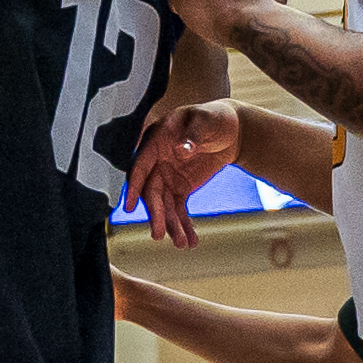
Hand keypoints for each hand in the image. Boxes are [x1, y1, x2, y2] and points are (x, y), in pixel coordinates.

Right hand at [125, 99, 240, 245]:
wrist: (232, 129)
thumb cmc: (215, 117)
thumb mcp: (206, 120)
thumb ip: (193, 134)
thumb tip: (181, 150)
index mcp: (156, 140)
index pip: (140, 165)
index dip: (134, 186)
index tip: (130, 207)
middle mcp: (157, 161)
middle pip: (151, 192)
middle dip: (155, 214)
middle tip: (158, 234)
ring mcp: (168, 176)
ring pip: (165, 205)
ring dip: (171, 225)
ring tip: (182, 244)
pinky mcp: (181, 188)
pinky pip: (179, 209)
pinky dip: (184, 225)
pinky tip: (190, 240)